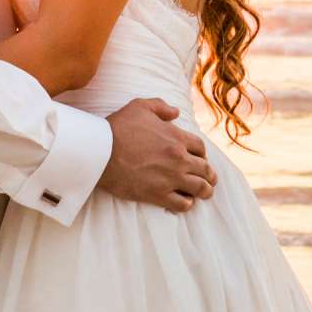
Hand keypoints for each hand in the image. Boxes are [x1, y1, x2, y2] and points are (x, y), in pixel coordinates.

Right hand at [100, 98, 216, 213]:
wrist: (101, 151)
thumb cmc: (118, 127)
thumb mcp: (140, 106)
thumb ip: (161, 107)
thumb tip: (176, 112)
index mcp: (177, 138)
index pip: (200, 148)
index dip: (202, 154)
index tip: (200, 159)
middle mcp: (179, 159)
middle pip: (205, 169)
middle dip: (209, 174)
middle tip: (210, 179)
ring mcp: (170, 178)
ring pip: (199, 188)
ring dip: (205, 191)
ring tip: (205, 193)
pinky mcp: (158, 195)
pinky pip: (182, 204)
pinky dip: (187, 204)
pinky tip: (185, 202)